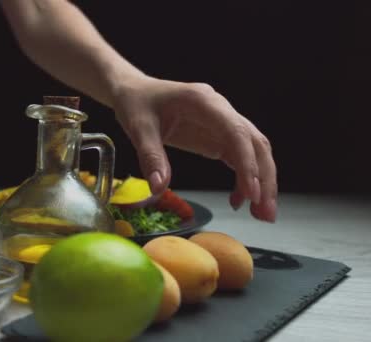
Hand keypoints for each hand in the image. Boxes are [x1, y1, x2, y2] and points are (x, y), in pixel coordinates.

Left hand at [112, 76, 276, 221]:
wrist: (134, 92)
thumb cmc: (137, 104)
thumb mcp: (138, 128)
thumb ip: (151, 157)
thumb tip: (159, 188)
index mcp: (203, 102)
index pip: (236, 132)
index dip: (248, 163)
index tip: (251, 192)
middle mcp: (220, 110)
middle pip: (255, 143)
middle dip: (264, 178)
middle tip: (266, 212)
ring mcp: (221, 123)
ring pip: (253, 151)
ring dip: (261, 182)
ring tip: (261, 214)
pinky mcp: (217, 136)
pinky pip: (239, 157)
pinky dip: (244, 179)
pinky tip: (238, 200)